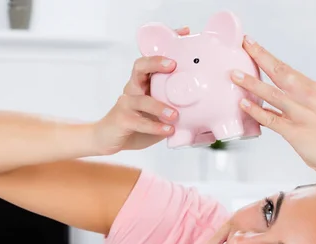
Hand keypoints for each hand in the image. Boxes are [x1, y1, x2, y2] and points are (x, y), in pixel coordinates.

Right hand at [94, 27, 189, 154]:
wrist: (110, 139)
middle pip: (140, 67)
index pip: (152, 58)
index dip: (167, 46)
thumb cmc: (139, 123)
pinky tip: (168, 130)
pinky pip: (139, 121)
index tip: (184, 33)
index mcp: (143, 82)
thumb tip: (205, 105)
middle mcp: (133, 88)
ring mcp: (126, 103)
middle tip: (173, 65)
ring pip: (141, 99)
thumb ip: (175, 105)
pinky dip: (155, 126)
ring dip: (159, 106)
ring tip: (175, 115)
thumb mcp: (160, 111)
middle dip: (156, 62)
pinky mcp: (122, 119)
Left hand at [230, 36, 315, 179]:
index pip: (285, 67)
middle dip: (260, 57)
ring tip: (235, 75)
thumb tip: (268, 97)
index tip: (250, 43)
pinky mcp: (295, 132)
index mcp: (311, 89)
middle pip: (280, 72)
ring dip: (252, 83)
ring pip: (272, 94)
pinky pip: (272, 119)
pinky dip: (257, 111)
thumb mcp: (315, 109)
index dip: (266, 54)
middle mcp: (307, 97)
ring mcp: (301, 114)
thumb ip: (294, 101)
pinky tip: (244, 104)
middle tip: (244, 44)